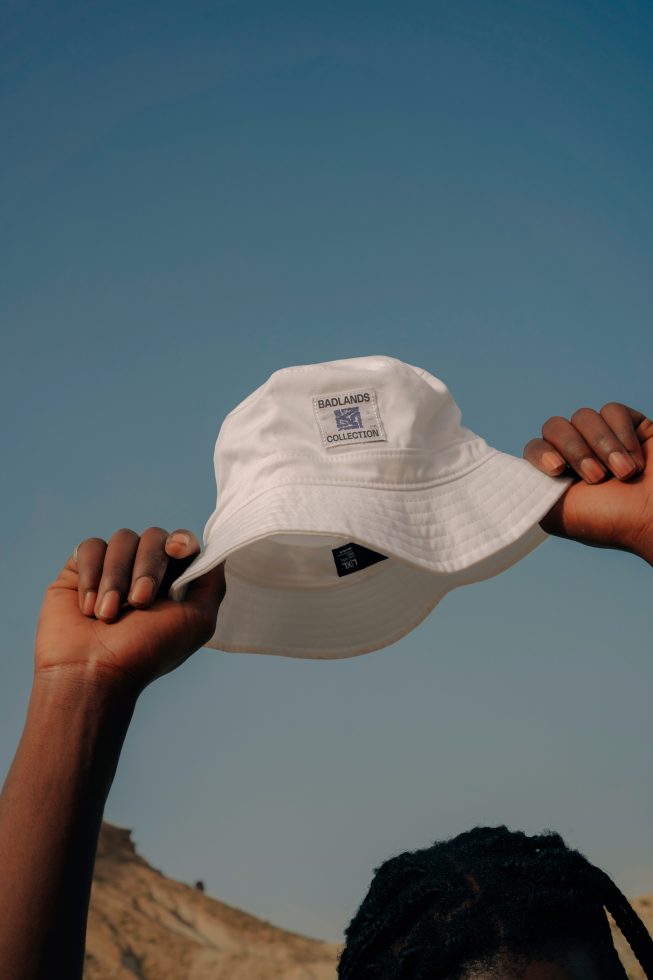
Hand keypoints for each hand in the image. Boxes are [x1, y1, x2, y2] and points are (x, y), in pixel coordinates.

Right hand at [35, 527, 225, 694]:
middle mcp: (144, 572)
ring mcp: (113, 568)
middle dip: (148, 568)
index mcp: (174, 582)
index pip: (183, 543)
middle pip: (154, 536)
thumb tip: (212, 551)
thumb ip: (212, 583)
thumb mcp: (197, 621)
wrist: (92, 672)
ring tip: (107, 614)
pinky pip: (90, 547)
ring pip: (122, 539)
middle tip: (139, 602)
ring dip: (116, 578)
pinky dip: (91, 575)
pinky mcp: (80, 569)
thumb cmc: (147, 652)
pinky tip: (88, 607)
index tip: (175, 551)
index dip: (181, 541)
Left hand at [524, 403, 652, 562]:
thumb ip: (527, 491)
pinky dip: (622, 433)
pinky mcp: (632, 426)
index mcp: (558, 477)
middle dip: (575, 450)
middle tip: (597, 477)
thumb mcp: (555, 515)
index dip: (541, 453)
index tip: (557, 472)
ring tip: (624, 472)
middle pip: (555, 426)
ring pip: (584, 416)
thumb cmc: (612, 522)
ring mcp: (606, 439)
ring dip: (603, 445)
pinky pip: (612, 410)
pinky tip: (636, 459)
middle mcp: (579, 456)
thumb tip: (503, 473)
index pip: (535, 447)